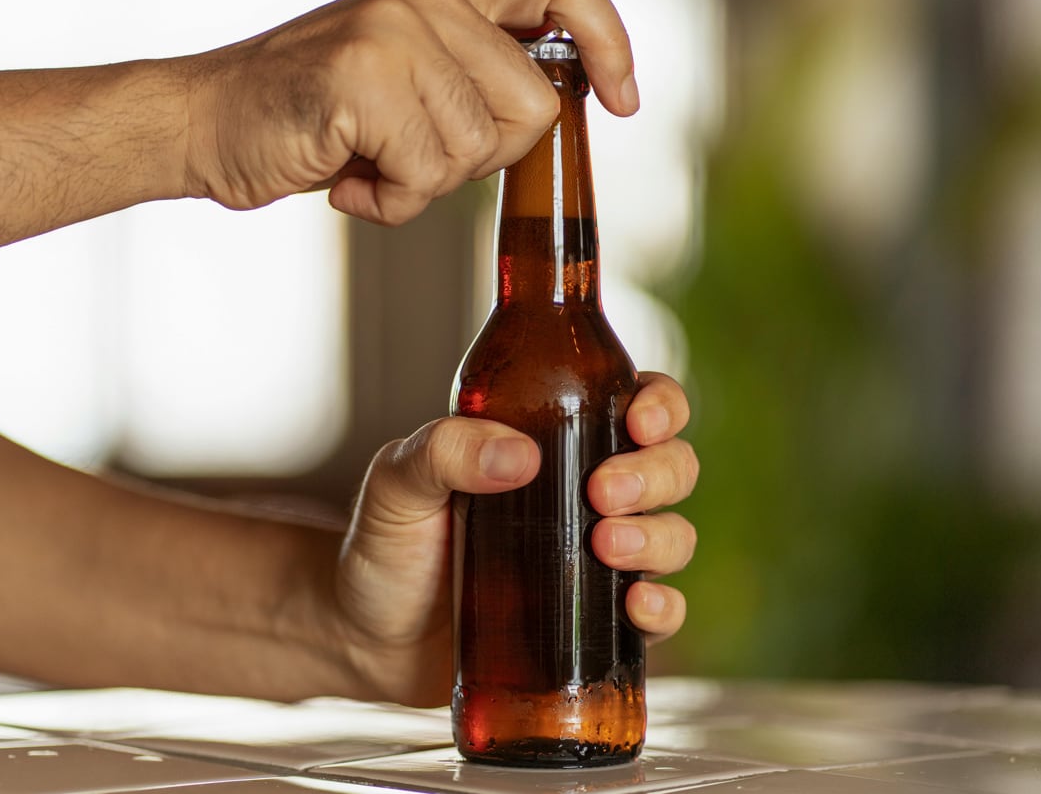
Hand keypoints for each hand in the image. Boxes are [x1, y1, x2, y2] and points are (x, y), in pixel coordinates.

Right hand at [181, 0, 637, 224]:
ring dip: (421, 185)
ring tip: (365, 164)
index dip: (609, 42)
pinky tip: (345, 179)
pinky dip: (387, 201)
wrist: (205, 123)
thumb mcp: (400, 77)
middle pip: (531, 106)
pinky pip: (423, 173)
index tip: (623, 100)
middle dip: (483, 159)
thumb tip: (557, 109)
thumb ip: (470, 77)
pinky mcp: (363, 78)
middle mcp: (426, 0)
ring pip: (477, 150)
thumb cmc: (308, 116)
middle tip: (411, 159)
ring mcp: (394, 34)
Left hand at [332, 373, 696, 705]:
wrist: (367, 638)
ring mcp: (594, 560)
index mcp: (552, 441)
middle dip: (654, 473)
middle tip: (602, 492)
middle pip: (669, 466)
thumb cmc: (385, 546)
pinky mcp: (592, 623)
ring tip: (607, 547)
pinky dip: (664, 608)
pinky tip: (638, 607)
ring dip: (659, 536)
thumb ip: (442, 451)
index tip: (638, 419)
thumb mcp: (397, 482)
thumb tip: (518, 455)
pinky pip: (658, 613)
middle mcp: (586, 495)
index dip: (659, 404)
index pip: (633, 402)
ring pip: (673, 534)